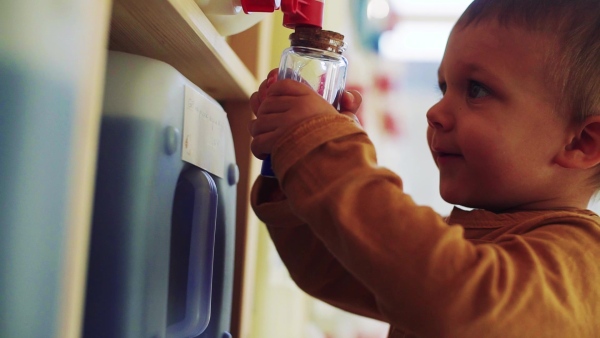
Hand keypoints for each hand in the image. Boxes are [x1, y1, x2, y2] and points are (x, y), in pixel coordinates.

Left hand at [248, 69, 362, 159]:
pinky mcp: (277, 142)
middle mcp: (297, 107)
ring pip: (258, 124)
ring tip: (268, 142)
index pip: (282, 85)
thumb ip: (350, 104)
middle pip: (266, 106)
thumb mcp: (349, 120)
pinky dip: (258, 150)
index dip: (272, 92)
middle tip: (270, 128)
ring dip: (260, 135)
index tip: (273, 101)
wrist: (340, 166)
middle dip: (264, 117)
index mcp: (311, 98)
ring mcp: (286, 124)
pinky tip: (265, 154)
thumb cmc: (344, 144)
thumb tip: (347, 95)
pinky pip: (257, 142)